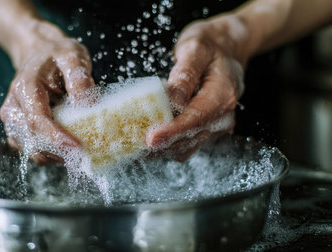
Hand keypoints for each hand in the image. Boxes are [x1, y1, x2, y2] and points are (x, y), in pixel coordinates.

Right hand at [0, 21, 95, 164]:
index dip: (57, 138)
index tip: (78, 147)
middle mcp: (13, 109)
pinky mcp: (19, 131)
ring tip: (81, 148)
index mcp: (25, 88)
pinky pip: (35, 150)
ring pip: (34, 151)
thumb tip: (87, 105)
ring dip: (58, 155)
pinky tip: (69, 145)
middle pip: (34, 141)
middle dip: (60, 151)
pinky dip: (53, 153)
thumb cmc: (56, 54)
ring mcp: (13, 122)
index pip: (37, 120)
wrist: (38, 53)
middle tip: (88, 151)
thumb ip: (79, 78)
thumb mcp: (72, 56)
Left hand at [147, 15, 248, 160]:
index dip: (173, 131)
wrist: (226, 49)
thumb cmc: (210, 46)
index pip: (196, 118)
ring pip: (186, 147)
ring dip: (161, 147)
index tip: (151, 138)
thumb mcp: (195, 48)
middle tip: (132, 139)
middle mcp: (223, 115)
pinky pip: (185, 145)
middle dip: (162, 142)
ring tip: (135, 140)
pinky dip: (167, 145)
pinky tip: (149, 137)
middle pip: (190, 138)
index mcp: (223, 94)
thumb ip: (185, 73)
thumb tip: (173, 100)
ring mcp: (216, 126)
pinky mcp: (206, 131)